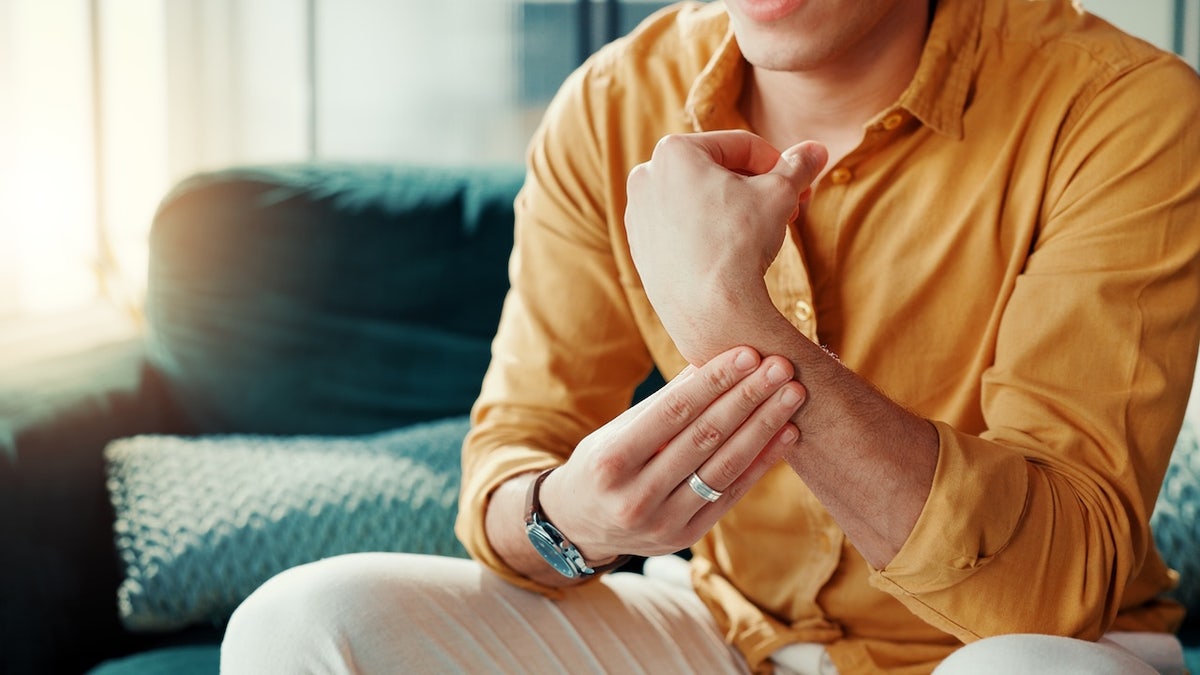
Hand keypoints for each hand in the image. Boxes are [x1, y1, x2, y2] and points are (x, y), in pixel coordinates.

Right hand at [537, 345, 806, 563]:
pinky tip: (787, 433)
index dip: (714, 382)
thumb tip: (711, 359)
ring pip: (724, 467)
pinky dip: (762, 462)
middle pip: (704, 438)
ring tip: (792, 394)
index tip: (748, 353)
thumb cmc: (601, 465)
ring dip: (764, 427)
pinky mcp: (687, 537)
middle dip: (748, 398)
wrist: (577, 528)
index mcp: (612, 461)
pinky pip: (732, 494)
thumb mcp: (618, 430)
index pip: (673, 413)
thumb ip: (665, 403)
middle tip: (781, 366)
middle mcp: (636, 496)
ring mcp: (663, 522)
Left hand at [624, 131, 826, 363]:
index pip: (740, 146)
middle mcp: (646, 177)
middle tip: (787, 210)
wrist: (709, 310)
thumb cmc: (739, 244)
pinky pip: (681, 229)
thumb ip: (798, 166)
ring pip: (698, 200)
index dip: (778, 165)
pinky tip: (730, 254)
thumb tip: (816, 150)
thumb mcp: (780, 194)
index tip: (798, 186)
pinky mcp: (640, 247)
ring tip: (761, 232)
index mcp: (674, 151)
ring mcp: (638, 214)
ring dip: (733, 209)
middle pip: (716, 171)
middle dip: (756, 189)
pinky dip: (707, 233)